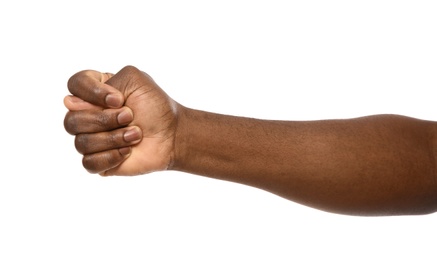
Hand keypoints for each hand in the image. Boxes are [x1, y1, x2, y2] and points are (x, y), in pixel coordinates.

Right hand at [64, 66, 178, 175]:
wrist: (173, 135)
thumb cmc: (156, 106)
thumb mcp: (136, 80)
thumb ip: (106, 83)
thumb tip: (71, 103)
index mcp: (95, 92)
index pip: (74, 85)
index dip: (91, 93)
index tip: (119, 99)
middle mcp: (88, 115)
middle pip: (72, 120)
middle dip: (105, 120)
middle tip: (130, 117)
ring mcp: (91, 139)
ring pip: (81, 143)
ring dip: (113, 139)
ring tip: (136, 135)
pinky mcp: (98, 161)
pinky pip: (88, 163)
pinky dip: (110, 157)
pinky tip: (127, 152)